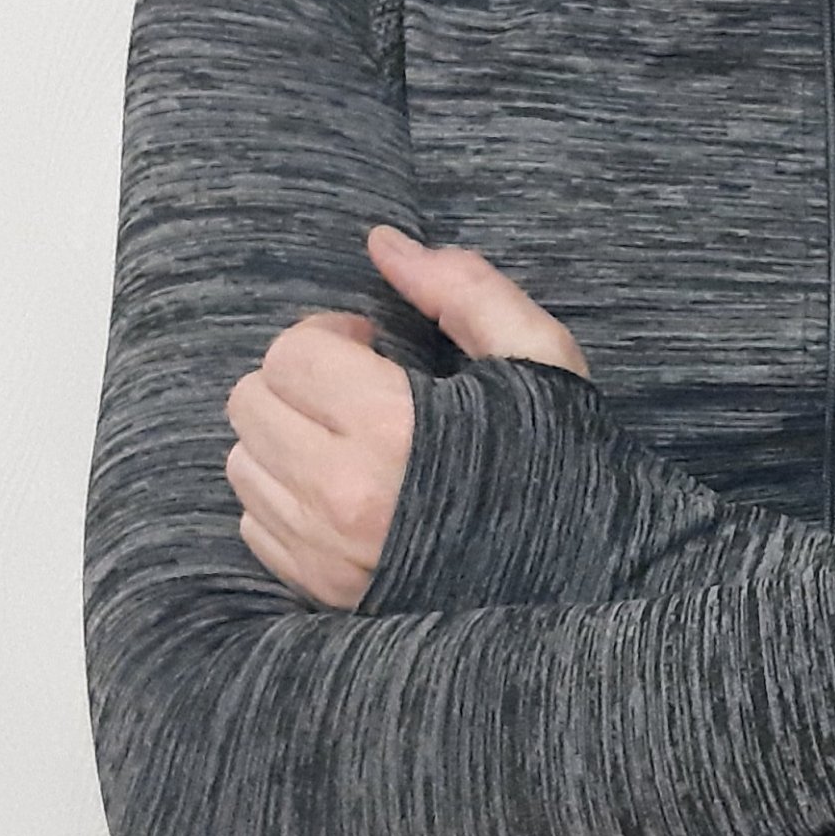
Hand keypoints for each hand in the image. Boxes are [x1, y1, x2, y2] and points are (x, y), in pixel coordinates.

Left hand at [225, 222, 586, 605]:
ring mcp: (327, 552)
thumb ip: (461, 288)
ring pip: (244, 466)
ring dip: (285, 438)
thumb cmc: (565, 463)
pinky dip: (286, 499)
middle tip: (352, 388)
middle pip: (250, 405)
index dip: (327, 334)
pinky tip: (342, 491)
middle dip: (296, 380)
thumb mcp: (536, 358)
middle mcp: (343, 494)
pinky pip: (256, 527)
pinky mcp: (325, 593)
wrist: (590, 583)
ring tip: (347, 440)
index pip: (291, 354)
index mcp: (393, 427)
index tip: (368, 343)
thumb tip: (383, 243)